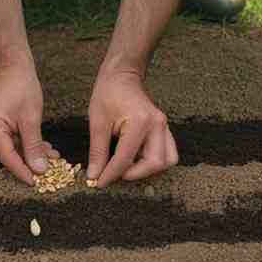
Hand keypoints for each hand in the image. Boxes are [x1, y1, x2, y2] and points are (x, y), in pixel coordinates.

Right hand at [0, 61, 52, 184]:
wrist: (14, 67)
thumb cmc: (22, 87)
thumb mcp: (31, 118)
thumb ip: (34, 146)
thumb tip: (40, 170)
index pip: (7, 156)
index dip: (22, 171)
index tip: (35, 183)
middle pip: (9, 154)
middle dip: (30, 162)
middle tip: (50, 173)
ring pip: (12, 148)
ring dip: (32, 153)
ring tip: (53, 158)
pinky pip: (12, 140)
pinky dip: (27, 144)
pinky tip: (45, 149)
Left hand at [87, 68, 178, 186]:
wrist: (121, 77)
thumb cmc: (108, 95)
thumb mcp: (97, 122)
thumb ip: (97, 151)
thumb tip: (94, 176)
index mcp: (140, 121)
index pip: (126, 158)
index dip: (111, 174)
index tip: (99, 183)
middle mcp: (157, 125)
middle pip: (155, 163)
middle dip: (134, 174)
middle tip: (115, 173)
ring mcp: (165, 127)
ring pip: (167, 161)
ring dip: (148, 170)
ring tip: (127, 167)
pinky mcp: (165, 130)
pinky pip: (167, 153)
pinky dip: (153, 162)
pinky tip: (136, 159)